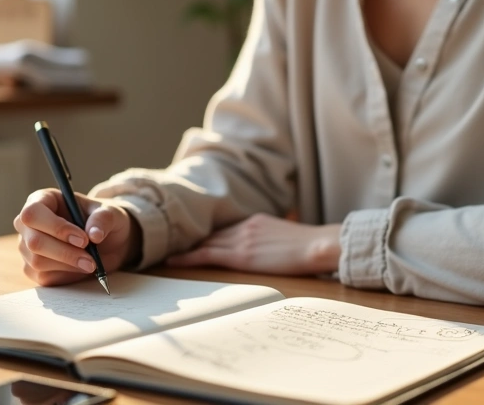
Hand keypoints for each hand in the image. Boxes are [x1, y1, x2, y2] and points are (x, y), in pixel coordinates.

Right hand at [14, 188, 140, 285]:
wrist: (107, 242)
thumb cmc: (102, 220)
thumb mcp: (111, 213)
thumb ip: (103, 219)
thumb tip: (94, 234)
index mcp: (43, 200)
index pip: (33, 213)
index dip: (56, 228)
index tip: (83, 239)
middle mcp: (29, 224)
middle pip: (34, 241)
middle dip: (65, 252)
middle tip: (91, 259)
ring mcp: (27, 247)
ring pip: (38, 261)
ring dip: (68, 265)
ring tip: (91, 263)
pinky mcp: (33, 268)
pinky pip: (44, 277)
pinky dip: (66, 275)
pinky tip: (81, 268)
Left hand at [166, 213, 340, 275]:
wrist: (318, 245)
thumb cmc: (312, 247)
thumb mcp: (289, 238)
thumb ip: (276, 241)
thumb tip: (276, 250)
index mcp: (256, 221)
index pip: (226, 230)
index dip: (208, 236)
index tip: (194, 240)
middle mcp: (244, 226)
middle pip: (212, 234)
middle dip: (193, 240)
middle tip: (171, 246)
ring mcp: (241, 239)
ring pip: (205, 243)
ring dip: (185, 248)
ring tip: (165, 253)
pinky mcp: (240, 255)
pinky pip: (206, 254)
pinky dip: (188, 257)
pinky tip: (173, 262)